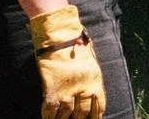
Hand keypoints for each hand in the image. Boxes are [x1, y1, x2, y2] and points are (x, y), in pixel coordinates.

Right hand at [27, 4, 104, 118]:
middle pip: (82, 114)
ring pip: (66, 115)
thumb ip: (90, 80)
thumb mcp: (90, 63)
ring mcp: (67, 90)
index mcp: (95, 80)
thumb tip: (90, 96)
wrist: (60, 37)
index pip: (99, 105)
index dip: (95, 116)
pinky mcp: (52, 90)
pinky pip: (50, 111)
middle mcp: (83, 88)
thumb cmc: (76, 47)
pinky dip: (49, 118)